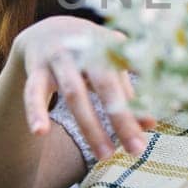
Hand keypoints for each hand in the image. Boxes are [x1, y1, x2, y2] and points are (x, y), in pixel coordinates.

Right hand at [14, 15, 156, 159]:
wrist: (45, 31)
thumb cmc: (88, 54)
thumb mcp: (109, 66)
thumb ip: (128, 92)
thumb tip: (151, 124)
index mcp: (109, 45)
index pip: (130, 76)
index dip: (141, 98)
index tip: (153, 125)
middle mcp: (85, 49)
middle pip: (105, 85)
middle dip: (121, 118)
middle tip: (137, 149)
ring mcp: (59, 58)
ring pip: (74, 93)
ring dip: (91, 126)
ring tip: (105, 155)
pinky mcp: (36, 70)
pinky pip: (33, 93)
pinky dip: (35, 111)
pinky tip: (40, 132)